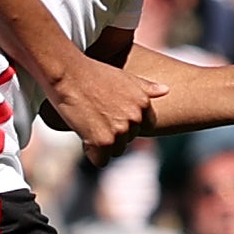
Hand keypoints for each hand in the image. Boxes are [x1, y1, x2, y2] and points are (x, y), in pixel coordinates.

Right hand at [40, 52, 159, 152]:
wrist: (67, 73)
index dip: (127, 124)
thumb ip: (146, 87)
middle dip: (113, 133)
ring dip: (103, 144)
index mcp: (143, 104)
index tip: (112, 115)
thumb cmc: (92, 72)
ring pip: (115, 151)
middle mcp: (135, 118)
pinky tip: (84, 135)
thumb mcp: (124, 77)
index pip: (144, 128)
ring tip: (89, 123)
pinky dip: (92, 153)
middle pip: (128, 140)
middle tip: (95, 116)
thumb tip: (166, 90)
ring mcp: (119, 131)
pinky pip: (101, 160)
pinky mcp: (102, 141)